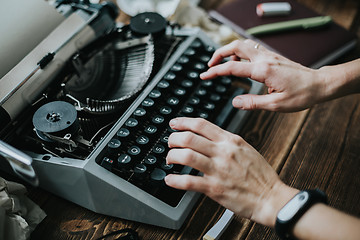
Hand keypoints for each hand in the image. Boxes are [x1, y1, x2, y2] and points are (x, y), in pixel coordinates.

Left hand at [165, 117, 297, 226]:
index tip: (174, 123)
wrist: (271, 197)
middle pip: (189, 137)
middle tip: (170, 143)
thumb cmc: (261, 175)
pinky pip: (188, 182)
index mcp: (231, 141)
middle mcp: (223, 152)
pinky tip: (169, 180)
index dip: (183, 122)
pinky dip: (174, 180)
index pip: (201, 125)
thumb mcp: (246, 149)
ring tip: (170, 159)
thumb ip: (228, 142)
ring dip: (172, 156)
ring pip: (186, 155)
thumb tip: (210, 137)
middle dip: (173, 139)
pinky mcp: (215, 188)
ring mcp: (218, 170)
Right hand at [200, 39, 326, 111]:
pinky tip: (239, 63)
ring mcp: (269, 56)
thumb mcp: (276, 105)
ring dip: (229, 51)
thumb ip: (253, 103)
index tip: (204, 76)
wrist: (319, 84)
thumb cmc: (302, 94)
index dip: (215, 71)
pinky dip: (240, 53)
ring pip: (243, 45)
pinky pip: (251, 49)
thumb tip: (235, 102)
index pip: (232, 67)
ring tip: (221, 63)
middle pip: (235, 46)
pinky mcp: (272, 57)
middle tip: (209, 64)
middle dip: (219, 53)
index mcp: (263, 70)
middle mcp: (264, 59)